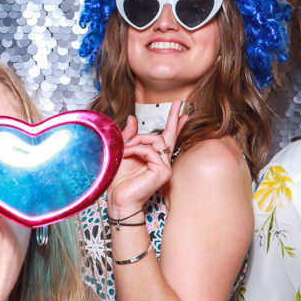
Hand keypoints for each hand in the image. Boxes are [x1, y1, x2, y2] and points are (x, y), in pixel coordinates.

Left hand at [107, 100, 188, 218]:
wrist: (118, 199)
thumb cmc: (120, 181)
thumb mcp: (124, 152)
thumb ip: (130, 136)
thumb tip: (133, 118)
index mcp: (155, 158)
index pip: (168, 137)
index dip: (175, 123)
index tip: (182, 111)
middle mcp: (163, 162)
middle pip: (169, 135)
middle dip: (173, 117)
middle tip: (177, 102)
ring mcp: (165, 167)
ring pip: (155, 140)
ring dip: (137, 141)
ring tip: (126, 149)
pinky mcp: (163, 172)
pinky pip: (150, 150)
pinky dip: (136, 150)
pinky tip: (128, 155)